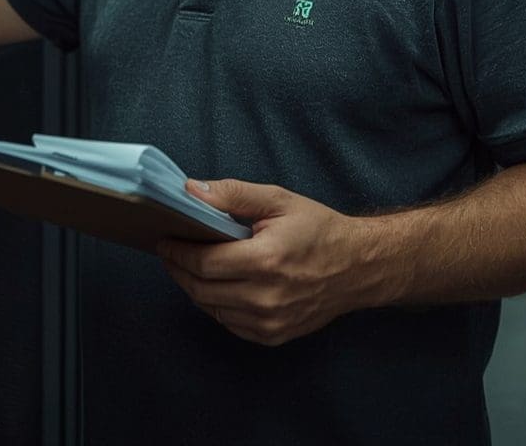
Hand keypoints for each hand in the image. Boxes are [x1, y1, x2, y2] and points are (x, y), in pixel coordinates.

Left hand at [156, 178, 377, 346]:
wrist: (360, 267)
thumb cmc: (319, 230)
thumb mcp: (279, 200)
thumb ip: (233, 194)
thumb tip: (190, 190)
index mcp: (265, 260)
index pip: (203, 262)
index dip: (177, 252)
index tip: (164, 240)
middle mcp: (266, 297)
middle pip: (201, 289)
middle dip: (178, 270)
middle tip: (170, 253)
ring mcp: (270, 322)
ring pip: (212, 309)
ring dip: (195, 288)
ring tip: (189, 267)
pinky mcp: (274, 335)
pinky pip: (230, 324)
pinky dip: (217, 305)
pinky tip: (217, 286)